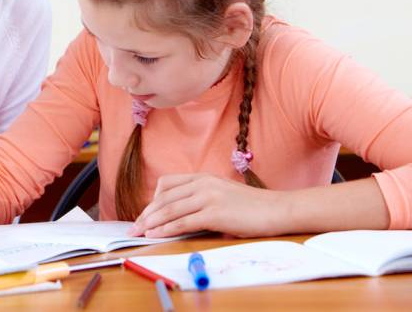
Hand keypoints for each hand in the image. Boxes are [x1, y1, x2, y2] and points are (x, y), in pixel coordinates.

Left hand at [129, 173, 285, 237]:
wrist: (277, 209)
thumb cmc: (252, 206)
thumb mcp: (222, 193)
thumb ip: (201, 198)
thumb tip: (179, 214)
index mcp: (203, 177)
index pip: (167, 185)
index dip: (152, 200)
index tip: (144, 213)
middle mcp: (202, 183)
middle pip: (164, 198)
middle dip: (146, 213)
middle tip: (134, 226)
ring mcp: (208, 197)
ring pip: (170, 210)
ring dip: (151, 222)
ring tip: (139, 232)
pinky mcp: (214, 213)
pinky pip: (182, 222)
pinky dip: (166, 229)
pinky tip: (156, 235)